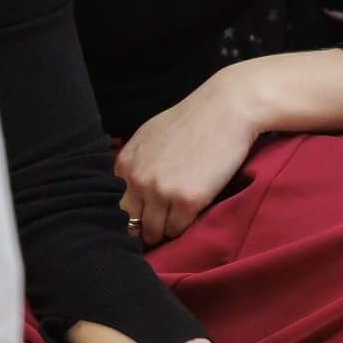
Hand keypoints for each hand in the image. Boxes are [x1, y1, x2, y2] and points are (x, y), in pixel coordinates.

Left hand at [115, 72, 260, 247]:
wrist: (225, 110)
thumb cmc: (190, 120)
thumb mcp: (148, 136)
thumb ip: (133, 163)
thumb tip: (127, 189)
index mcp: (125, 164)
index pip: (116, 204)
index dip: (131, 212)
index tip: (144, 213)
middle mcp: (138, 180)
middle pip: (131, 223)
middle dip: (144, 226)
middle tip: (159, 223)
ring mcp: (162, 192)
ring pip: (154, 231)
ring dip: (164, 229)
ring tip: (176, 218)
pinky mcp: (188, 201)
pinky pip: (177, 229)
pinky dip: (183, 226)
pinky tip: (190, 212)